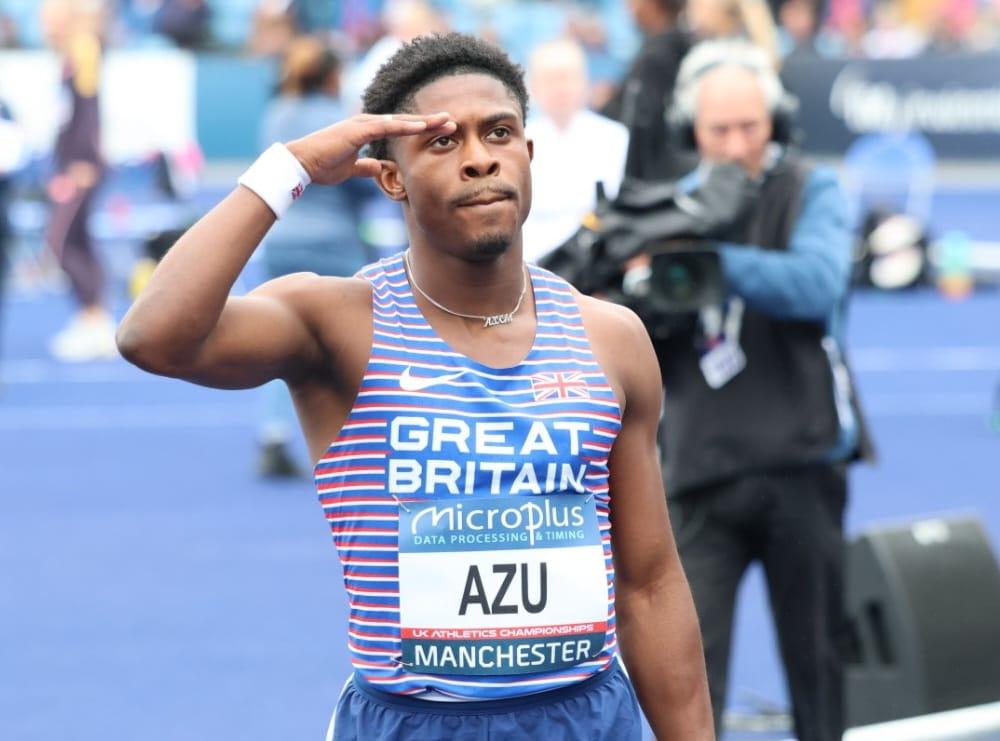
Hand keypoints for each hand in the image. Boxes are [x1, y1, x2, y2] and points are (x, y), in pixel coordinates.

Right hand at [286, 113, 453, 185]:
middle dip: (429, 121)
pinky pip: (386, 127)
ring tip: (446, 121)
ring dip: (423, 121)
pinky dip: (405, 126)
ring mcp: (362, 124)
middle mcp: (366, 123)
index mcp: (366, 131)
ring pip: (400, 121)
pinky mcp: (357, 130)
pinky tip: (422, 126)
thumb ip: (365, 166)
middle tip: (453, 121)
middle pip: (404, 121)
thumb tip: (378, 167)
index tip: (440, 130)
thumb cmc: (322, 166)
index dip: (420, 129)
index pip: (399, 128)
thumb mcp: (350, 169)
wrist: (301, 164)